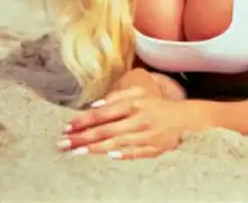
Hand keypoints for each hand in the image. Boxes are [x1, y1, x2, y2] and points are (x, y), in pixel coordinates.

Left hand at [58, 86, 187, 159]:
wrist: (184, 117)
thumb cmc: (157, 105)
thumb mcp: (139, 93)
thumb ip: (117, 96)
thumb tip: (94, 105)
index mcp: (134, 104)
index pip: (103, 113)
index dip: (83, 120)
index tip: (67, 126)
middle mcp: (139, 119)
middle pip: (106, 129)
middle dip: (82, 137)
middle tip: (63, 143)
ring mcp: (146, 135)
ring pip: (117, 142)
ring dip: (95, 147)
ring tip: (76, 151)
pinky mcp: (154, 147)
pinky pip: (136, 152)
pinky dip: (123, 153)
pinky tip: (108, 155)